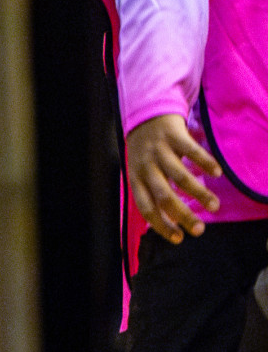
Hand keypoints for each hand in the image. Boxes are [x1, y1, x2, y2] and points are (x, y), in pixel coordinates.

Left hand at [126, 113, 220, 243]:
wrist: (146, 113)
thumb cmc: (147, 151)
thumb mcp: (143, 172)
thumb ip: (154, 193)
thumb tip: (172, 222)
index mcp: (136, 177)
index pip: (145, 206)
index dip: (160, 224)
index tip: (179, 238)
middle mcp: (145, 165)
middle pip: (163, 195)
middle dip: (182, 215)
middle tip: (200, 230)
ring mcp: (159, 150)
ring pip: (179, 176)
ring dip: (198, 193)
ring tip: (214, 206)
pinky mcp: (172, 135)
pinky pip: (191, 150)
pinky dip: (204, 162)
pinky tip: (216, 173)